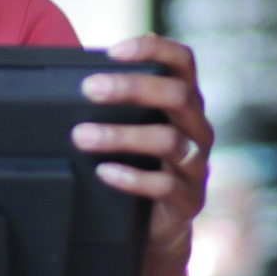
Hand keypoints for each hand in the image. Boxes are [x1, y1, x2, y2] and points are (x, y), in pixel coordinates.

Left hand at [76, 35, 211, 252]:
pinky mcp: (189, 199)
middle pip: (177, 95)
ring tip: (82, 136)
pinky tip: (104, 172)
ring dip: (121, 135)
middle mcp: (198, 128)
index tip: (115, 51)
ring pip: (168, 141)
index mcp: (186, 103)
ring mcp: (197, 165)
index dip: (154, 49)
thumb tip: (77, 73)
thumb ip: (124, 101)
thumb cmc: (144, 165)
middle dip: (132, 87)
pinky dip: (131, 177)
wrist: (160, 226)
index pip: (183, 61)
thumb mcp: (139, 127)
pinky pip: (164, 185)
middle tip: (89, 89)